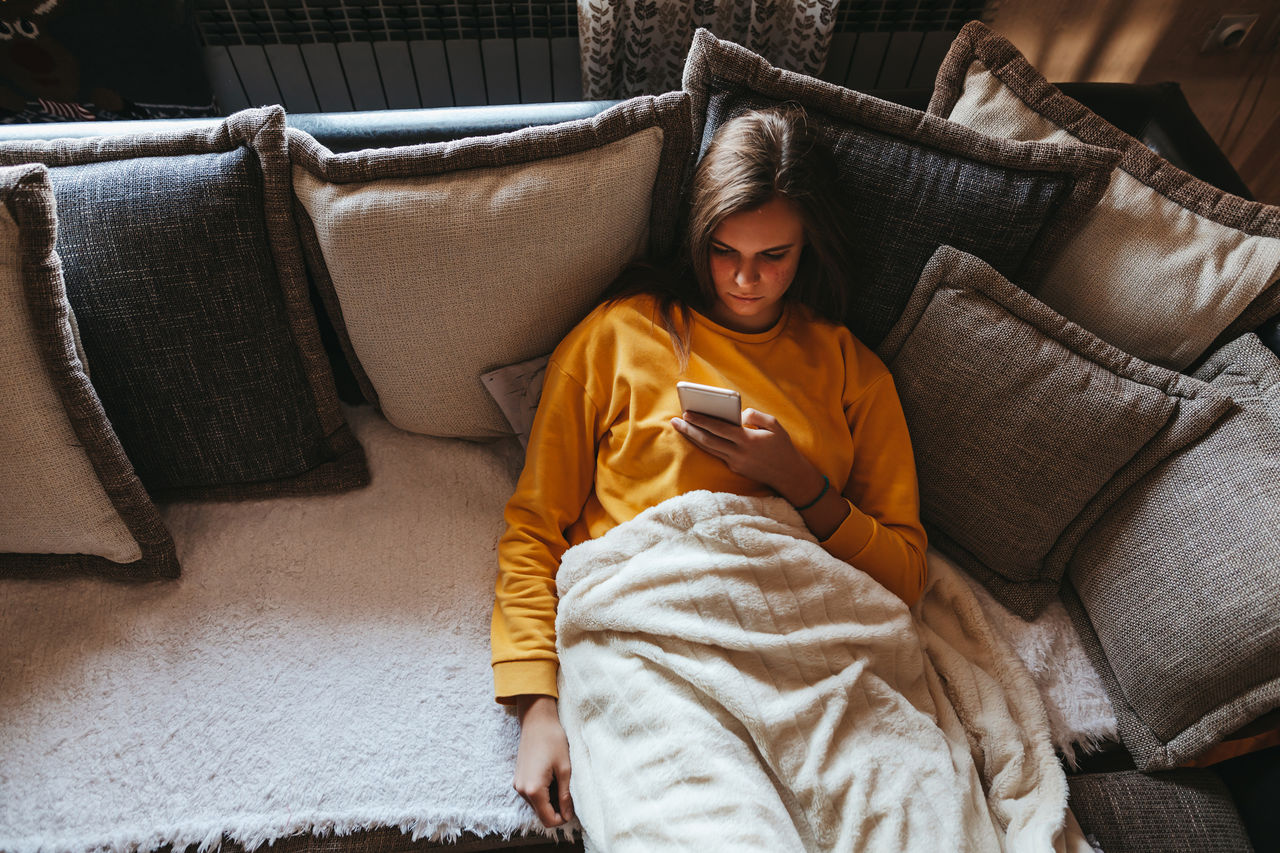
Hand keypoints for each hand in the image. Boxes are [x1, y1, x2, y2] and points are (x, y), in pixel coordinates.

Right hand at [513, 695, 574, 827]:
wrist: (536, 720)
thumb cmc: (553, 740)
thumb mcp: (564, 769)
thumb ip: (565, 795)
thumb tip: (568, 815)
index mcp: (533, 789)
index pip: (548, 819)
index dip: (562, 818)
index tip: (573, 808)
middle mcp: (522, 790)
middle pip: (541, 813)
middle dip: (557, 809)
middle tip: (569, 792)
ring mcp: (518, 784)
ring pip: (536, 805)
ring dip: (550, 800)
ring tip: (561, 781)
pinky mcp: (518, 778)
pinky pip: (531, 794)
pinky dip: (543, 792)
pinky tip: (552, 777)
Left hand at [671, 407, 821, 503]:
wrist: (789, 475)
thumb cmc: (782, 446)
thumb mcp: (774, 425)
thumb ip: (755, 415)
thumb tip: (739, 414)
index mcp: (747, 440)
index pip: (718, 428)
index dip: (701, 421)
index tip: (687, 413)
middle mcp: (738, 453)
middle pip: (708, 440)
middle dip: (689, 430)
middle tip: (675, 421)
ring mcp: (735, 463)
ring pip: (709, 449)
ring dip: (693, 438)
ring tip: (682, 427)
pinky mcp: (735, 469)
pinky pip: (718, 454)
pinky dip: (707, 444)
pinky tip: (699, 436)